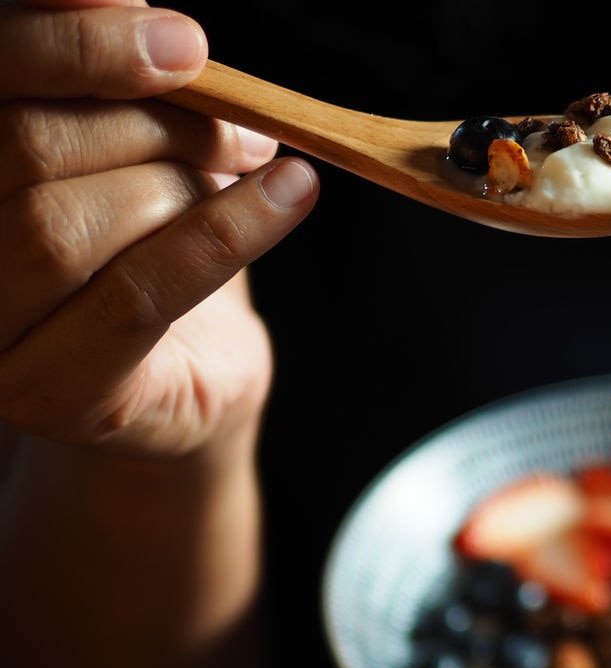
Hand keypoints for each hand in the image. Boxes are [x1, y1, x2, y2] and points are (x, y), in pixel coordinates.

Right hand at [0, 0, 317, 455]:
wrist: (185, 388)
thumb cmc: (146, 255)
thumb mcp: (127, 152)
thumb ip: (104, 83)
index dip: (69, 42)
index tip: (179, 37)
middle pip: (24, 148)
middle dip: (153, 120)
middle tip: (241, 127)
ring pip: (66, 225)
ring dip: (185, 182)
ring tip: (253, 169)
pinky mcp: (50, 395)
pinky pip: (138, 294)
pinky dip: (228, 233)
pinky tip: (293, 196)